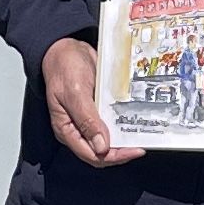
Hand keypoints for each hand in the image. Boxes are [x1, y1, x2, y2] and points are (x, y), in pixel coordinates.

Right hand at [36, 36, 143, 166]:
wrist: (66, 48)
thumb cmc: (63, 67)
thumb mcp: (75, 93)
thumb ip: (87, 120)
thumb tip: (101, 147)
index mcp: (67, 129)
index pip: (91, 155)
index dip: (113, 156)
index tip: (133, 150)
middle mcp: (77, 129)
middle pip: (101, 152)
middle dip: (121, 152)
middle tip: (139, 145)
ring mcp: (87, 120)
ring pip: (108, 140)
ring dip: (123, 141)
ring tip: (140, 136)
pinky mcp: (97, 111)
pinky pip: (111, 124)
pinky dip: (122, 127)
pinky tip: (134, 123)